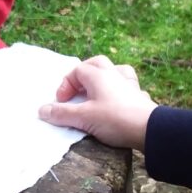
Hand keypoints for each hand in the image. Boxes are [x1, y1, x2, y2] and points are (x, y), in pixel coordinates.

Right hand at [38, 55, 156, 150]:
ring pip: (116, 70)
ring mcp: (130, 85)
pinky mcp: (140, 97)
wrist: (149, 130)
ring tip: (98, 90)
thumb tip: (42, 110)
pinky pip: (129, 87)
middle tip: (77, 91)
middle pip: (97, 63)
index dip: (65, 85)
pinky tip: (119, 101)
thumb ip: (61, 114)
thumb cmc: (114, 119)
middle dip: (84, 73)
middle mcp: (114, 75)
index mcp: (98, 76)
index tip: (61, 102)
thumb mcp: (83, 118)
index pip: (76, 71)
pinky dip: (121, 91)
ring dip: (105, 77)